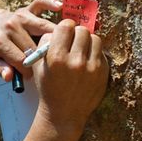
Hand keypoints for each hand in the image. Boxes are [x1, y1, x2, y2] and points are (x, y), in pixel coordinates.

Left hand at [0, 0, 61, 80]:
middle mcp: (10, 26)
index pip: (21, 60)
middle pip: (34, 46)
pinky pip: (40, 3)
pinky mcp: (28, 8)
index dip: (28, 70)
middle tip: (44, 65)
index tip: (31, 75)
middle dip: (40, 58)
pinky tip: (60, 7)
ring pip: (44, 28)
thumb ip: (0, 69)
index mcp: (0, 41)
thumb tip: (9, 77)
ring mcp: (20, 15)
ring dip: (53, 39)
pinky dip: (50, 3)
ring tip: (60, 48)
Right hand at [32, 19, 108, 137]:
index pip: (66, 26)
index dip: (65, 27)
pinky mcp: (103, 73)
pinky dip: (95, 54)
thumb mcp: (38, 66)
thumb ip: (46, 43)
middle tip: (73, 42)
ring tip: (81, 51)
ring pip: (95, 39)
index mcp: (57, 58)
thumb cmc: (49, 88)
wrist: (64, 114)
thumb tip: (60, 29)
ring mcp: (92, 68)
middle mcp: (76, 61)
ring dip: (88, 42)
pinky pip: (101, 52)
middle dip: (77, 34)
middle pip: (82, 30)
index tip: (65, 32)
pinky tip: (87, 63)